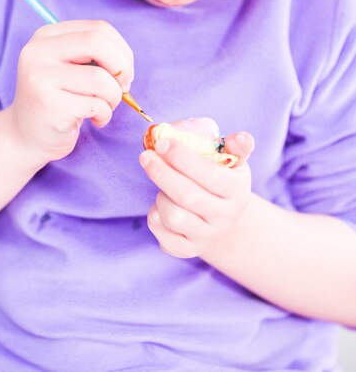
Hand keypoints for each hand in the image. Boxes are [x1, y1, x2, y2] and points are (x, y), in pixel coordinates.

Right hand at [6, 20, 133, 166]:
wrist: (26, 137)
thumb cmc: (61, 100)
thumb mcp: (72, 68)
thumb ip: (94, 55)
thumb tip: (127, 63)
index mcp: (46, 36)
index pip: (98, 28)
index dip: (122, 49)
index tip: (125, 70)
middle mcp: (38, 52)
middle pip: (96, 43)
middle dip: (122, 67)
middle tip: (124, 86)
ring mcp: (40, 78)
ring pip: (100, 78)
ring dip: (114, 96)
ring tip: (105, 107)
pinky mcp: (49, 105)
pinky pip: (95, 104)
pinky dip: (105, 114)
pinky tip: (95, 120)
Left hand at [139, 118, 254, 258]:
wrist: (222, 220)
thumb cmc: (222, 179)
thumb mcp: (233, 161)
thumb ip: (236, 145)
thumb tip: (241, 137)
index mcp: (237, 190)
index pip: (210, 174)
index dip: (183, 158)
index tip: (162, 143)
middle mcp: (225, 217)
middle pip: (188, 196)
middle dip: (162, 173)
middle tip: (145, 156)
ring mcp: (207, 236)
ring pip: (173, 216)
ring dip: (161, 196)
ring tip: (162, 186)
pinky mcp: (187, 250)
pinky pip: (161, 233)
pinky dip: (155, 215)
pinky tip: (161, 205)